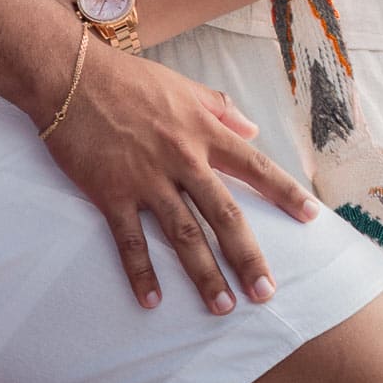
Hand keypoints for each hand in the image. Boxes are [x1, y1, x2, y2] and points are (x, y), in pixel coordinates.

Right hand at [42, 37, 320, 314]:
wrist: (71, 74)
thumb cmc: (126, 77)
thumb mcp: (180, 84)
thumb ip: (219, 106)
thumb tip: (252, 128)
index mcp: (201, 130)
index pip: (254, 165)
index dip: (284, 192)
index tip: (311, 218)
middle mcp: (182, 157)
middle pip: (224, 213)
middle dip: (248, 257)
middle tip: (266, 293)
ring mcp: (146, 177)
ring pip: (184, 234)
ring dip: (204, 274)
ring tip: (221, 308)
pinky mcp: (111, 192)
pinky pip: (130, 240)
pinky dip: (141, 273)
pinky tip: (152, 301)